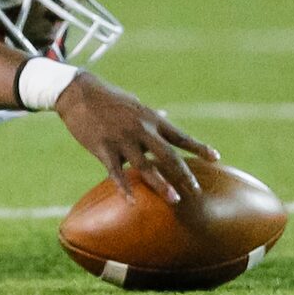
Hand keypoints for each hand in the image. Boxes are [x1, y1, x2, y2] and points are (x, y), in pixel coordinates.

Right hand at [53, 73, 213, 204]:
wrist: (77, 92)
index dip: (199, 147)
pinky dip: (124, 188)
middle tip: (197, 191)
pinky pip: (116, 172)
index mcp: (151, 118)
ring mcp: (122, 139)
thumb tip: (166, 115)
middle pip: (168, 155)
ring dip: (162, 184)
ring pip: (146, 166)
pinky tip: (133, 202)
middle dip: (184, 174)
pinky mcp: (103, 148)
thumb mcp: (134, 103)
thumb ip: (151, 114)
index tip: (216, 158)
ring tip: (175, 200)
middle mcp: (141, 129)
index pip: (180, 136)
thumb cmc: (108, 98)